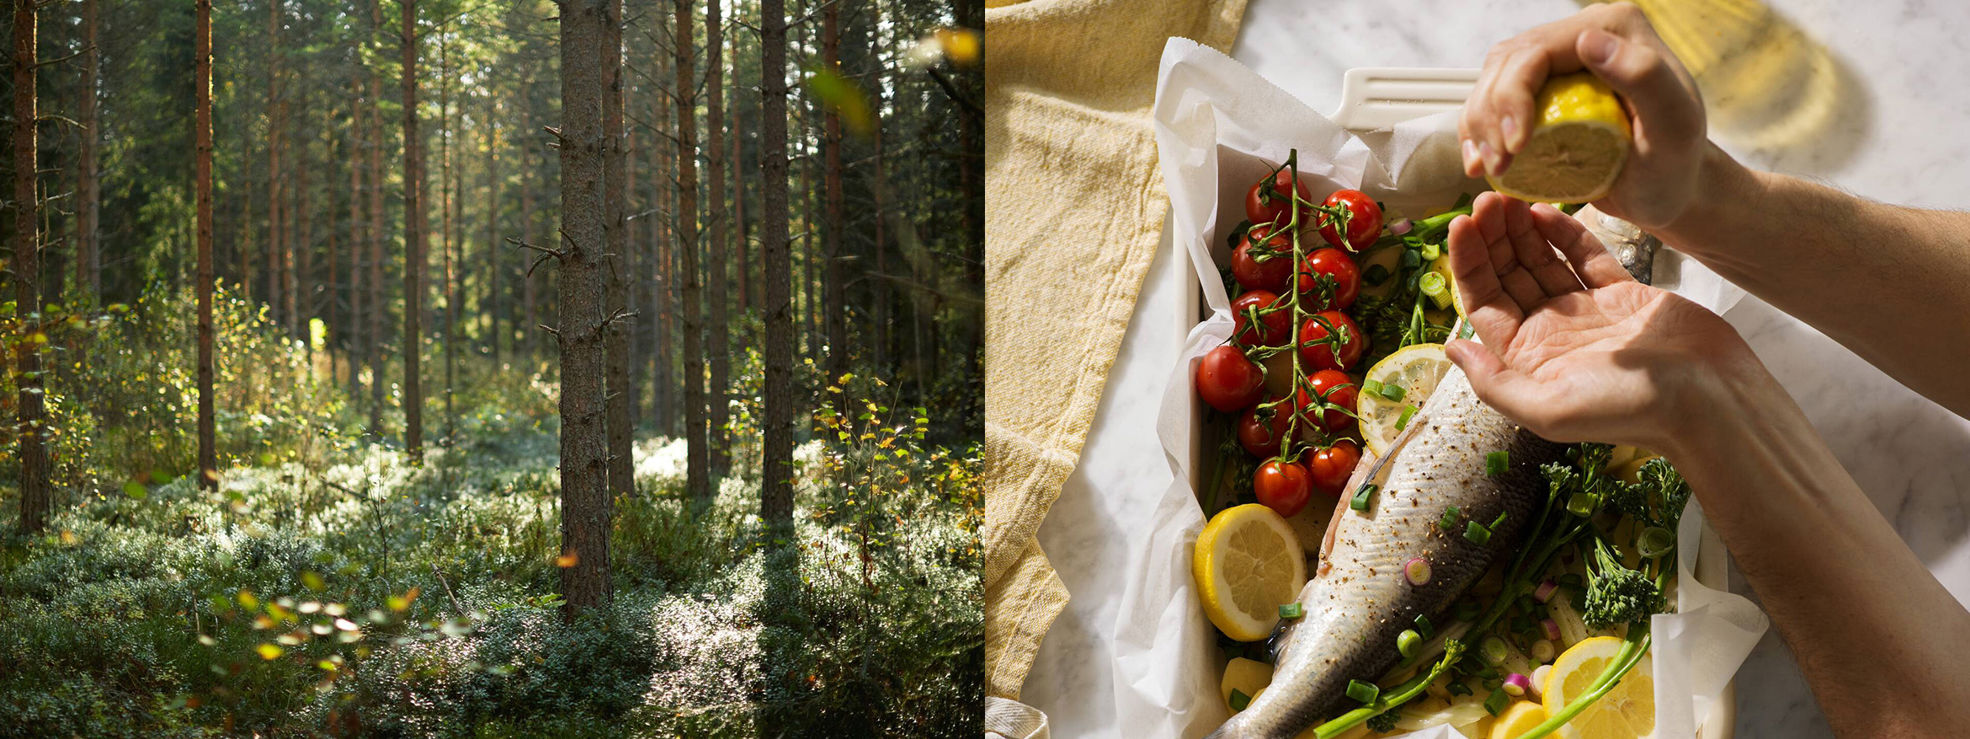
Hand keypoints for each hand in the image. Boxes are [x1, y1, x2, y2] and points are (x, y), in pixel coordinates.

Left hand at [1442, 193, 1750, 451]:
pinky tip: (1544, 208)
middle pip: (1509, 276)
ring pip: (1543, 262)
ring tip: (1508, 195)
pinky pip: (1585, 256)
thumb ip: (1493, 382)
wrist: (1708, 398)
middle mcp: (1551, 333)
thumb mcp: (1547, 409)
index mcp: (1528, 358)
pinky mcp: (1622, 294)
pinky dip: (1565, 232)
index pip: (1484, 302)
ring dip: (1522, 230)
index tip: (1460, 223)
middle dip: (1493, 238)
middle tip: (1487, 197)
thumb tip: (1450, 349)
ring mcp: (1587, 311)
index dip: (1468, 263)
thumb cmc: (1627, 410)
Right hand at [1459, 2, 1707, 229]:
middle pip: (1505, 63)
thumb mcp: (1674, 126)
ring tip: (1488, 168)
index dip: (1513, 96)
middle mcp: (1583, 34)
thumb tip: (1587, 39)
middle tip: (1497, 165)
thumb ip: (1644, 77)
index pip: (1537, 50)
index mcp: (1613, 27)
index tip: (1515, 147)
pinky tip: (1481, 162)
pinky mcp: (1542, 88)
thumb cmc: (1675, 165)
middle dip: (1489, 114)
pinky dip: (1477, 132)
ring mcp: (1559, 61)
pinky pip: (1492, 100)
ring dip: (1477, 126)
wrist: (1669, 190)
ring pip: (1490, 80)